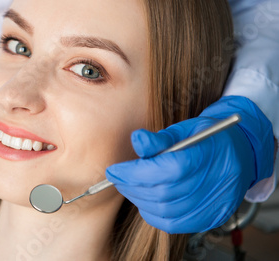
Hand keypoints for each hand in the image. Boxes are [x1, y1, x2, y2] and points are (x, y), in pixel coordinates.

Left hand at [106, 96, 274, 232]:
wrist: (240, 154)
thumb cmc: (207, 138)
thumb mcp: (184, 129)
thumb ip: (159, 138)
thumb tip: (136, 139)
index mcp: (208, 155)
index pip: (166, 169)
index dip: (134, 172)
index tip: (114, 170)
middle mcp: (215, 183)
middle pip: (163, 192)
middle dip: (132, 186)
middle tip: (118, 178)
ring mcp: (214, 204)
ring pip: (166, 210)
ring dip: (139, 200)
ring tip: (129, 186)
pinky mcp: (210, 218)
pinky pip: (175, 224)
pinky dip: (153, 214)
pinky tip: (144, 201)